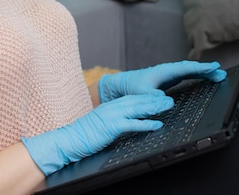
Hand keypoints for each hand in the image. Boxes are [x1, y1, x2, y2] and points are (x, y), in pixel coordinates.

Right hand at [22, 94, 173, 175]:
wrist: (68, 140)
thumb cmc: (83, 135)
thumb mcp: (101, 124)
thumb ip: (113, 121)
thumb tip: (125, 123)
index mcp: (110, 106)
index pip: (132, 99)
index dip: (147, 97)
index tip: (158, 97)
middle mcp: (112, 107)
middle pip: (138, 101)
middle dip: (155, 100)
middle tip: (169, 100)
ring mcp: (112, 115)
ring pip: (138, 109)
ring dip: (154, 107)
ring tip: (168, 107)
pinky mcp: (112, 126)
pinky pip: (132, 124)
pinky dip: (146, 124)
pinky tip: (157, 124)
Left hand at [98, 60, 226, 102]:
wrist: (122, 86)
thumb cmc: (131, 88)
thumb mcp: (142, 94)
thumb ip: (153, 98)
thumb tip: (167, 101)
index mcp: (164, 71)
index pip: (186, 68)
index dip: (200, 68)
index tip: (213, 67)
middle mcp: (169, 71)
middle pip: (191, 69)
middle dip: (207, 70)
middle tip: (222, 73)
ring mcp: (170, 75)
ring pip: (190, 72)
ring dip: (204, 73)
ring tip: (219, 76)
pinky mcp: (170, 81)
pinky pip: (187, 76)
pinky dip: (197, 77)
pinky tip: (205, 79)